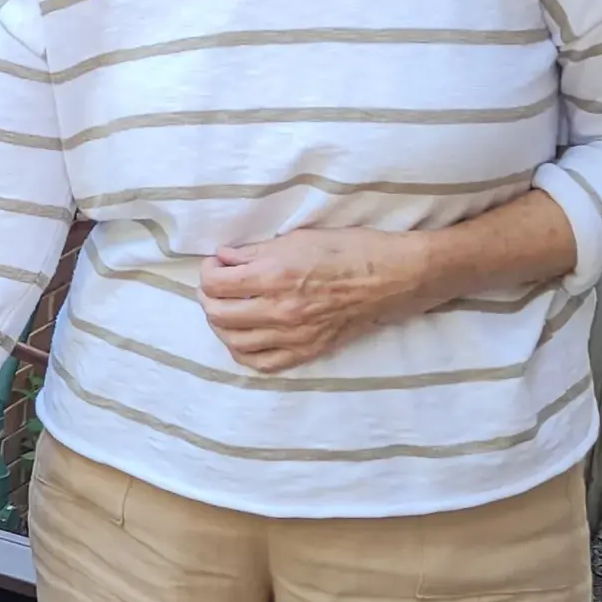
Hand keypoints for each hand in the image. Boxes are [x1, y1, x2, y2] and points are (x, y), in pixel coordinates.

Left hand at [198, 227, 440, 371]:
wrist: (394, 277)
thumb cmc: (350, 250)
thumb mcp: (298, 238)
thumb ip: (255, 251)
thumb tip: (224, 258)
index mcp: (274, 276)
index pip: (215, 283)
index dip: (208, 270)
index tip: (217, 263)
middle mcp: (280, 310)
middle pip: (217, 314)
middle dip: (208, 298)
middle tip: (215, 286)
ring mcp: (293, 335)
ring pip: (234, 342)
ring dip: (221, 325)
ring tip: (226, 310)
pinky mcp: (308, 351)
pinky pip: (263, 363)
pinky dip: (245, 353)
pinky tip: (244, 338)